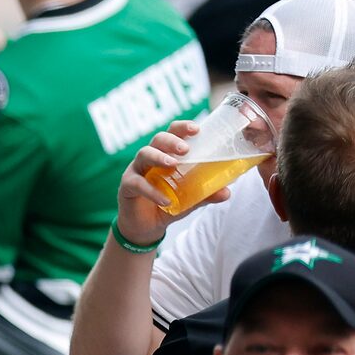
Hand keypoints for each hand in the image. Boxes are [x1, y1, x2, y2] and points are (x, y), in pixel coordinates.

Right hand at [116, 118, 197, 246]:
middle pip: (158, 139)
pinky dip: (151, 191)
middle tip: (186, 149)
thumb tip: (227, 192)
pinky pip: (137, 183)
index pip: (172, 133)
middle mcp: (150, 158)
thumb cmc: (168, 203)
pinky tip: (165, 200)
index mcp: (166, 154)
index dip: (182, 127)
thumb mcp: (191, 198)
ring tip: (172, 164)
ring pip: (144, 155)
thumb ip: (206, 193)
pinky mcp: (127, 186)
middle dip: (172, 140)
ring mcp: (136, 170)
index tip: (196, 129)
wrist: (145, 227)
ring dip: (159, 157)